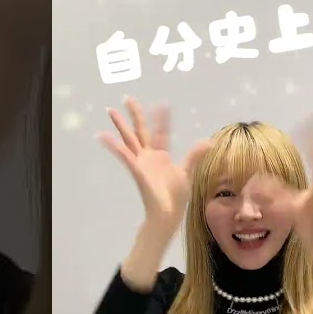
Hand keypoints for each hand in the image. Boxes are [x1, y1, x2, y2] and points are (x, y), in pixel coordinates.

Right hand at [97, 98, 208, 232]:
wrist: (167, 215)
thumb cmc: (175, 197)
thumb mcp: (187, 172)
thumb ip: (194, 155)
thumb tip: (208, 141)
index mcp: (161, 155)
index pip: (161, 131)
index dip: (161, 118)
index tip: (162, 103)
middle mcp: (149, 156)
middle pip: (140, 130)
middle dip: (134, 114)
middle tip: (127, 98)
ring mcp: (141, 162)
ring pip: (128, 139)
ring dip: (119, 125)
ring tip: (110, 111)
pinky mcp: (136, 170)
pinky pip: (124, 156)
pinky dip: (114, 146)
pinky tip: (104, 136)